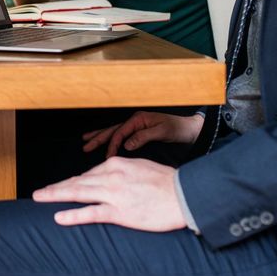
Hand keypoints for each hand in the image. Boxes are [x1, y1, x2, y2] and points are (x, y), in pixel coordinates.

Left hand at [32, 157, 185, 231]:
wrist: (184, 196)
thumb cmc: (166, 183)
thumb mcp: (140, 167)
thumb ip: (122, 171)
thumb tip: (108, 174)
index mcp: (116, 164)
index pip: (88, 174)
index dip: (72, 183)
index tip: (61, 188)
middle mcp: (111, 176)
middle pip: (77, 182)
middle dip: (56, 187)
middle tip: (38, 192)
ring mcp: (114, 194)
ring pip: (78, 193)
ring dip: (56, 195)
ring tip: (40, 199)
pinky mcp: (120, 212)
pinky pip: (91, 213)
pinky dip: (73, 214)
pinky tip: (59, 217)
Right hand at [83, 111, 203, 158]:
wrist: (191, 129)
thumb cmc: (178, 129)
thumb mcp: (162, 132)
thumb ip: (144, 137)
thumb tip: (127, 144)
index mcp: (139, 119)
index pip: (120, 132)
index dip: (112, 144)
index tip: (108, 156)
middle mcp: (135, 121)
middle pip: (113, 130)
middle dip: (98, 137)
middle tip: (85, 145)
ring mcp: (136, 126)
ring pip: (114, 131)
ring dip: (100, 136)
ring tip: (87, 141)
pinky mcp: (139, 132)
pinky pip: (120, 135)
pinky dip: (110, 139)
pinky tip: (103, 143)